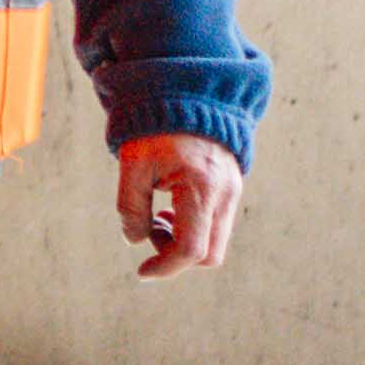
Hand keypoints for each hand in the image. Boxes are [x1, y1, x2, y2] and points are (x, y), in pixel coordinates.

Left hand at [118, 134, 244, 277]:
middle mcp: (225, 194)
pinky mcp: (231, 187)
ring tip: (158, 215)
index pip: (191, 250)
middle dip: (175, 255)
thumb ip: (131, 206)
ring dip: (183, 241)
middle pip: (209, 255)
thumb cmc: (155, 126)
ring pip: (215, 241)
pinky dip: (193, 227)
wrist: (186, 92)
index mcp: (202, 188)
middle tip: (150, 230)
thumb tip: (135, 240)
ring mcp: (233, 191)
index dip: (165, 267)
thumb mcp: (133, 163)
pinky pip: (216, 223)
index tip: (142, 272)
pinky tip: (171, 207)